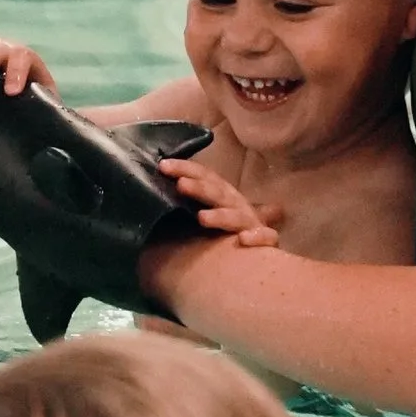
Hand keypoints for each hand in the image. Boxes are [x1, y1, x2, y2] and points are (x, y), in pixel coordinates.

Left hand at [159, 153, 283, 252]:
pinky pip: (266, 237)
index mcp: (221, 194)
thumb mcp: (205, 213)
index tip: (162, 166)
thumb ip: (183, 206)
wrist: (256, 250)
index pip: (204, 176)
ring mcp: (251, 222)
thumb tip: (149, 199)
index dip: (185, 168)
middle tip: (180, 185)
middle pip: (218, 193)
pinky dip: (257, 237)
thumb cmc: (220, 233)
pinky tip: (243, 239)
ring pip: (237, 217)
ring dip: (220, 216)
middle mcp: (236, 204)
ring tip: (202, 218)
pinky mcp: (266, 240)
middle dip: (199, 189)